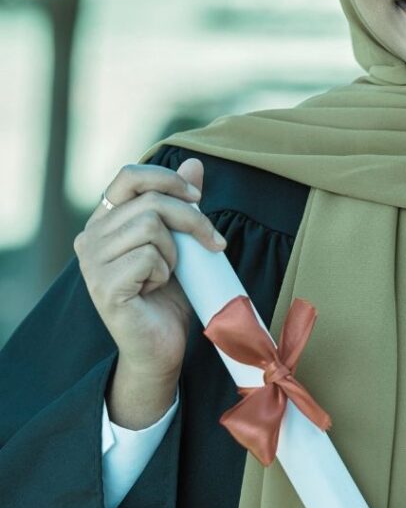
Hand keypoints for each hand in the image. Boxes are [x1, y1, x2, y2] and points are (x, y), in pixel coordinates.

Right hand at [74, 158, 225, 384]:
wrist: (163, 346)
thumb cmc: (171, 295)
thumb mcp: (183, 243)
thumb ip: (184, 204)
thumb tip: (195, 162)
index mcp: (105, 221)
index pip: (130, 176)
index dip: (168, 179)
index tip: (198, 198)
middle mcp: (90, 237)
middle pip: (151, 202)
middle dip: (192, 220)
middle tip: (213, 244)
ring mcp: (91, 262)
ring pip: (150, 227)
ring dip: (175, 252)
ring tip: (170, 274)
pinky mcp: (102, 285)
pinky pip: (148, 258)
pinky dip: (165, 272)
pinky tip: (155, 290)